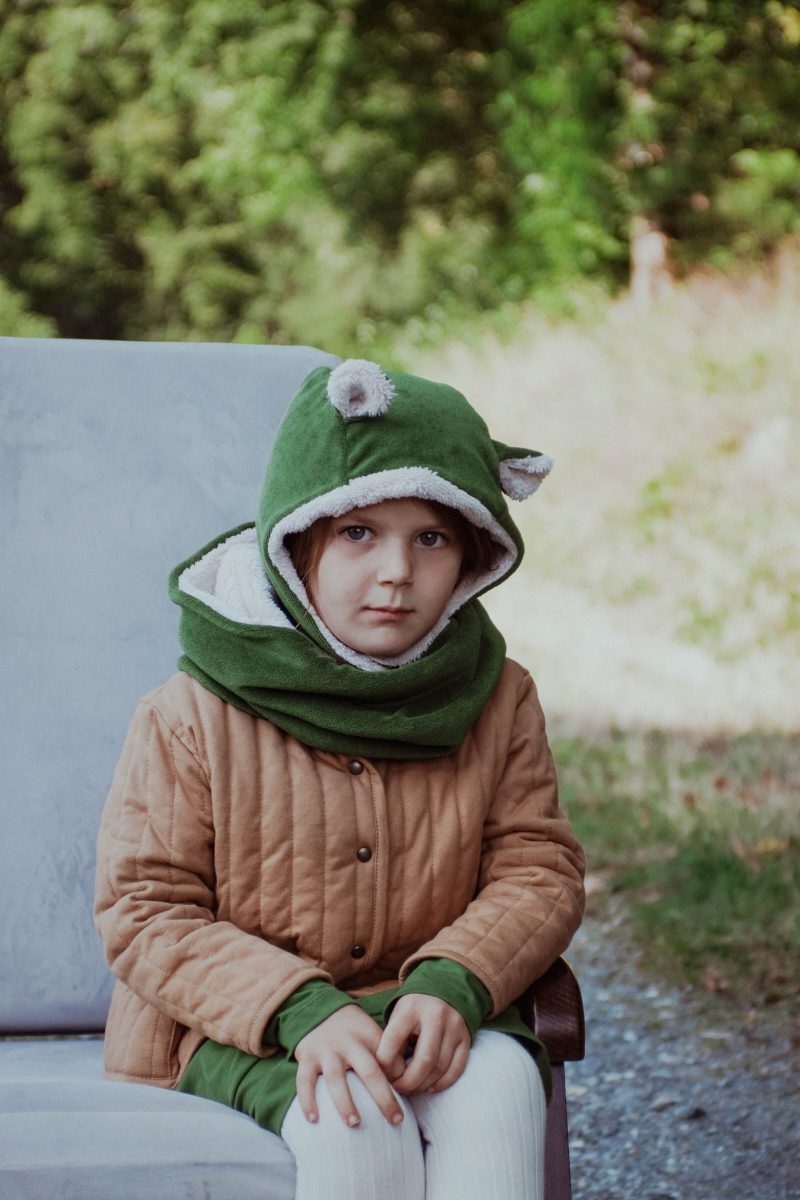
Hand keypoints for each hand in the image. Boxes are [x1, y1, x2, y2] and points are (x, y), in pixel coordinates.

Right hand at [293, 1005, 406, 1127]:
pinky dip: (307, 1101)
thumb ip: (387, 1054)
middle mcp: (348, 1043)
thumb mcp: (371, 1032)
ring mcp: (326, 1050)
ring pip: (336, 1078)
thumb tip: (404, 1081)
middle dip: (383, 1097)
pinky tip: (314, 1120)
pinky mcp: (306, 1057)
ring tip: (354, 1123)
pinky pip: (305, 1081)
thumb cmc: (352, 1029)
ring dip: (345, 1102)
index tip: (406, 1101)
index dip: (400, 1081)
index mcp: (369, 1036)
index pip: (389, 1060)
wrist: (317, 1006)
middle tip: (395, 1120)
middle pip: (369, 1071)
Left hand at [376, 994, 470, 1095]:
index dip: (385, 1063)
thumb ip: (392, 1041)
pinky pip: (457, 1068)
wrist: (444, 988)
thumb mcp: (398, 1015)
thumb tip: (388, 1075)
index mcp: (412, 1008)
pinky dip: (442, 1083)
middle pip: (424, 1060)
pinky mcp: (466, 1038)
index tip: (382, 1074)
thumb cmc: (414, 1009)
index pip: (394, 1039)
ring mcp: (454, 1027)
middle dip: (408, 1082)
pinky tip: (430, 1087)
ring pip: (441, 1067)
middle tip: (397, 1089)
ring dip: (424, 1085)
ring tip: (411, 1088)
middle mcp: (436, 1016)